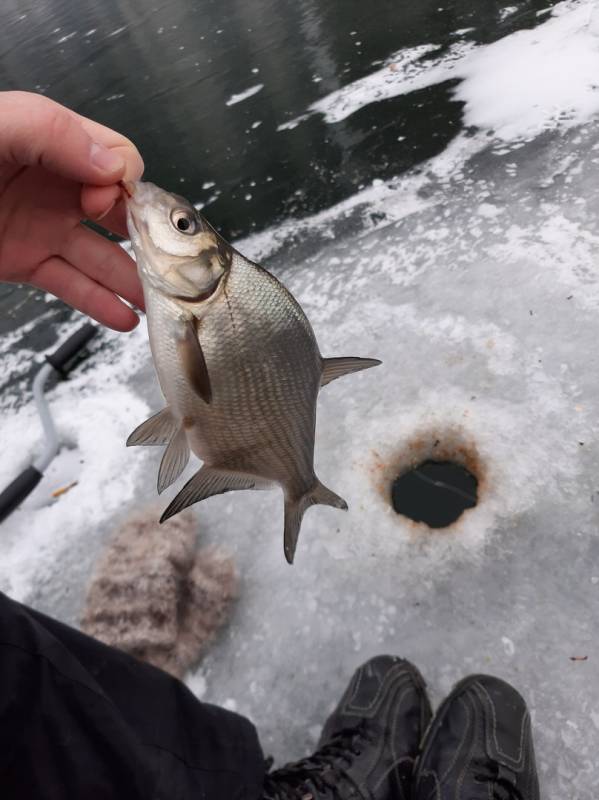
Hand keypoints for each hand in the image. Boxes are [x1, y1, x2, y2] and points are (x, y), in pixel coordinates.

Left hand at [0, 91, 144, 330]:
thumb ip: (52, 132)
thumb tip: (113, 166)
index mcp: (51, 143)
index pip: (115, 159)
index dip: (122, 182)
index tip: (101, 201)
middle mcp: (54, 186)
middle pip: (118, 211)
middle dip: (146, 236)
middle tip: (161, 260)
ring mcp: (41, 227)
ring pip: (102, 256)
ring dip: (134, 279)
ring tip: (158, 300)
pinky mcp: (25, 262)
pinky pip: (73, 285)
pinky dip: (101, 304)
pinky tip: (124, 317)